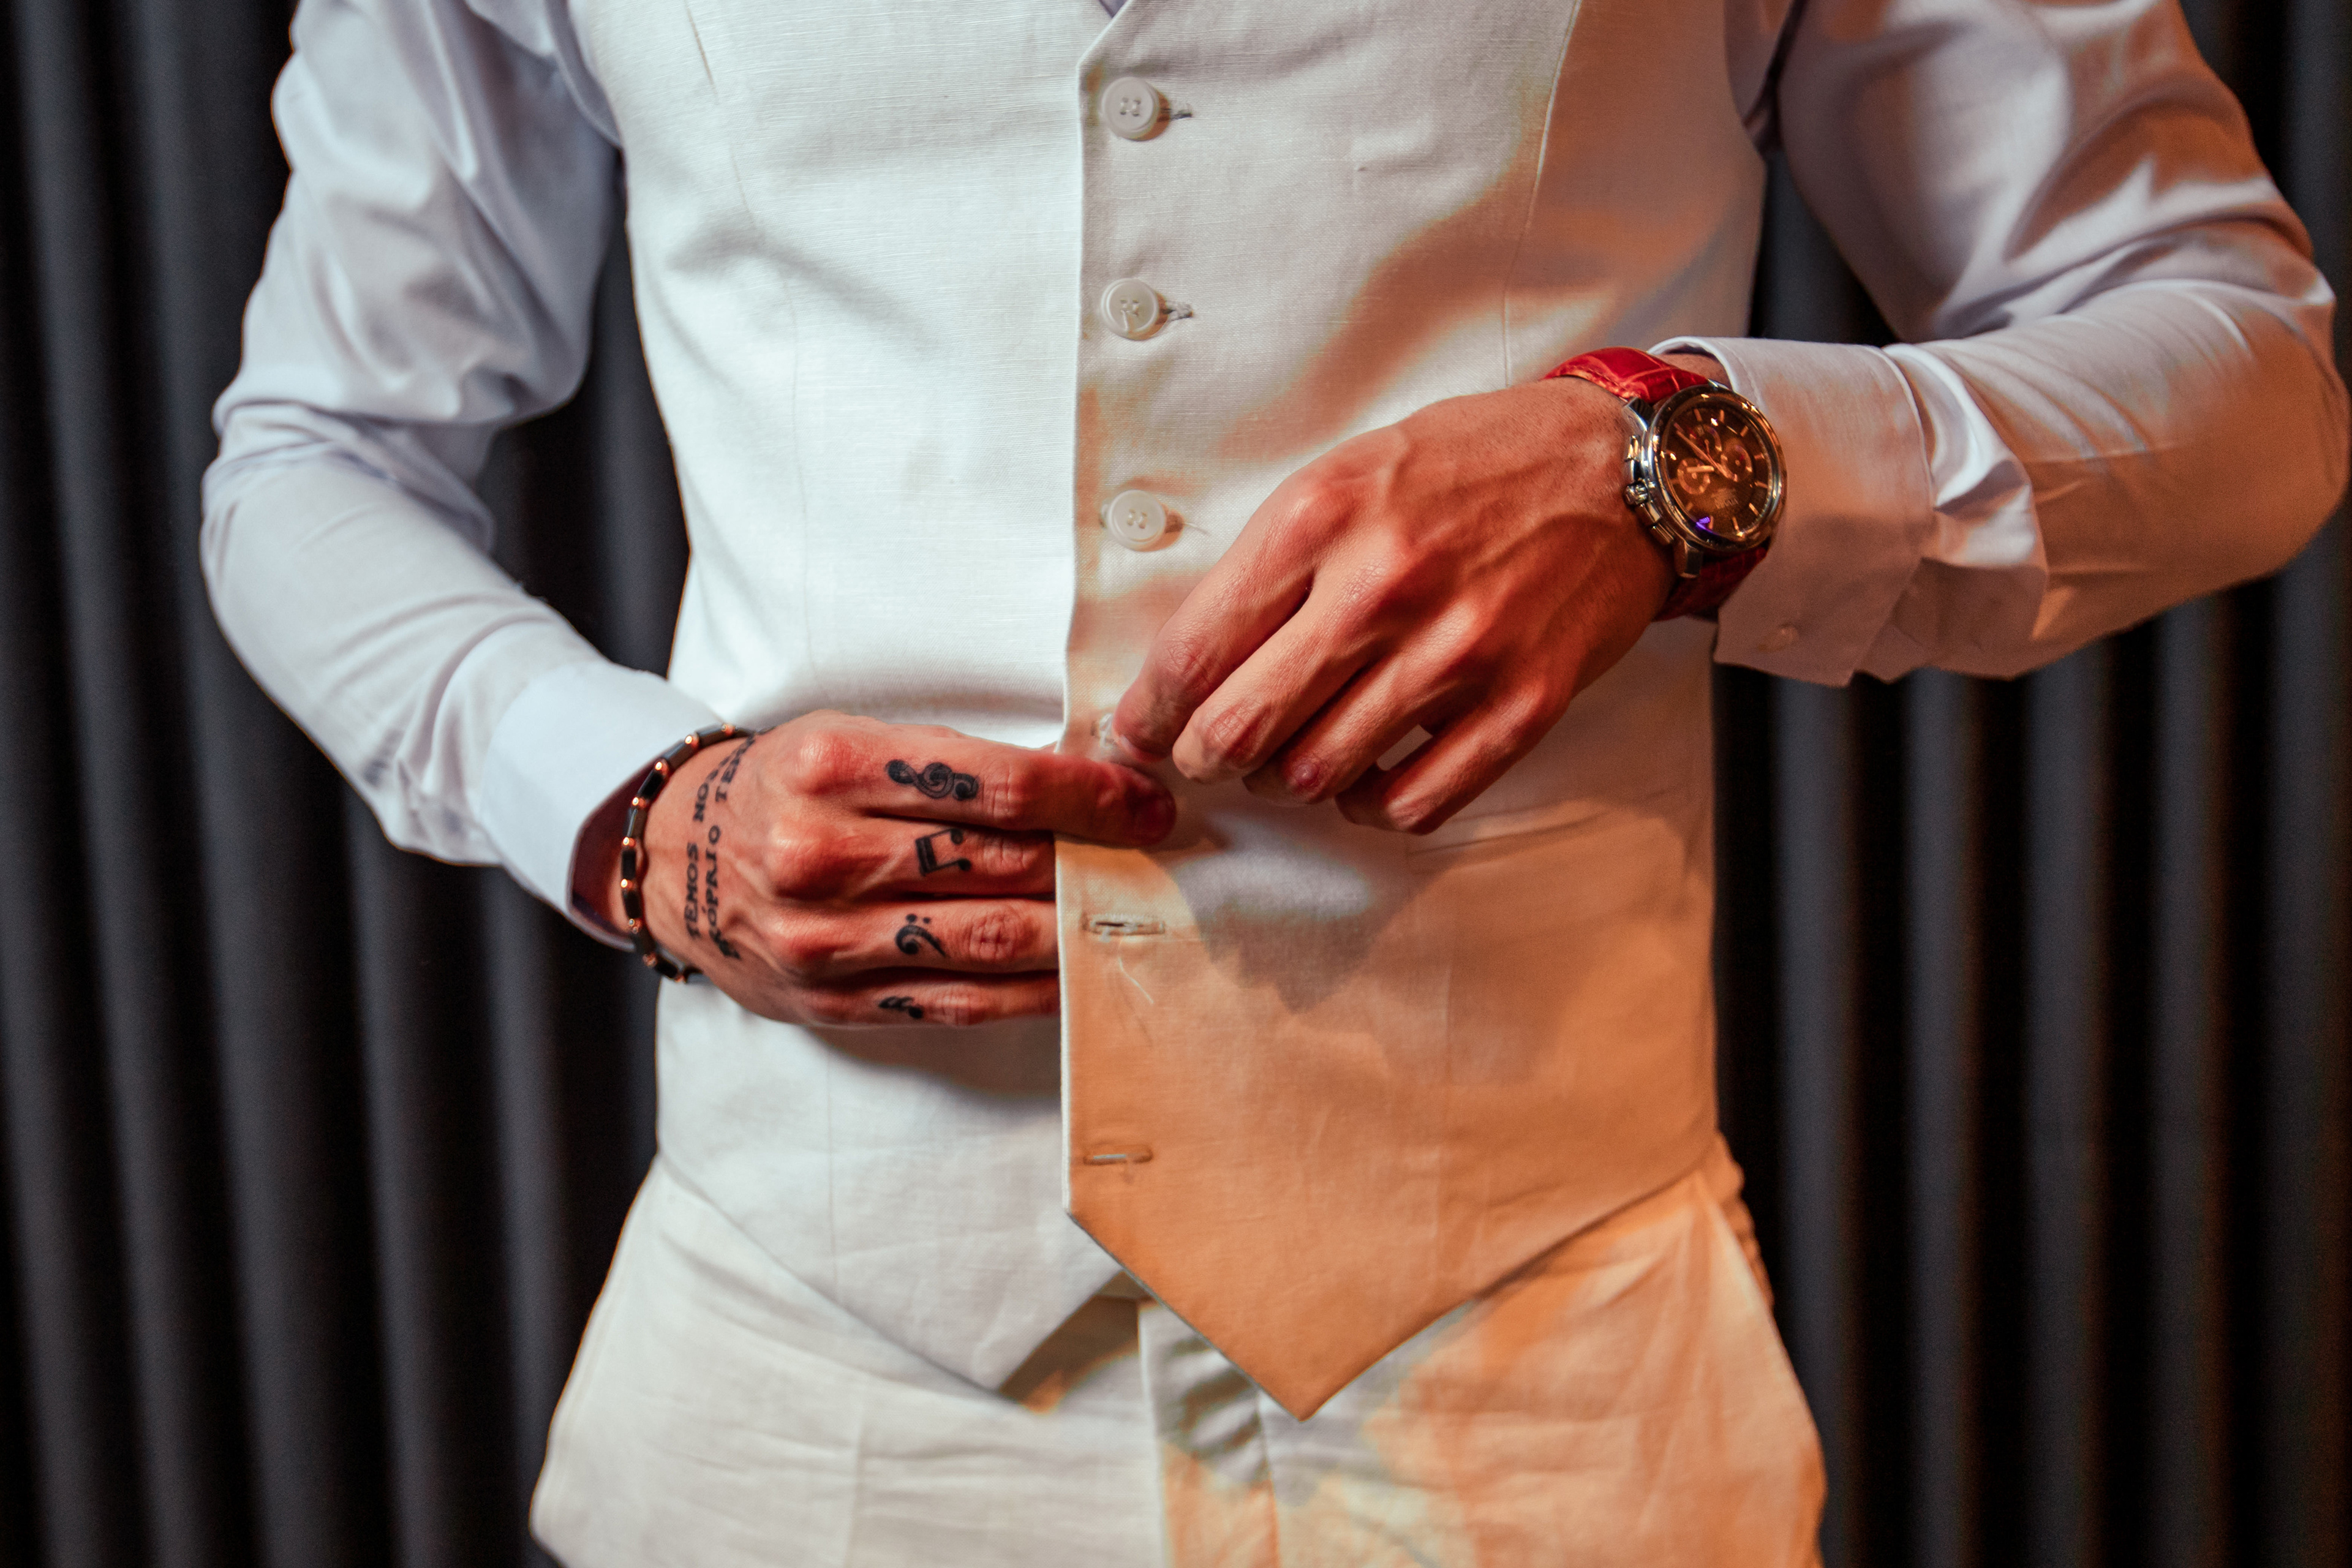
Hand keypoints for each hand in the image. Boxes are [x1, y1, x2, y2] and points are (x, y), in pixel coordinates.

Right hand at [587, 713, 1174, 1025]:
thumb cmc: (790, 785)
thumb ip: (952, 762)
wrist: (677, 857)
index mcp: (834, 767)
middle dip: (1095, 861)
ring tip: (1132, 913)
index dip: (1088, 796)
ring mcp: (824, 938)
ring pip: (986, 940)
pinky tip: (1078, 976)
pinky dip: (1030, 992)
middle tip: (1159, 857)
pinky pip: (955, 1002)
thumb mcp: (854, 738)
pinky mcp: (831, 1000)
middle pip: (999, 864)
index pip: (993, 784)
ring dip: (1075, 930)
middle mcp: (822, 854)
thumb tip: (1087, 785)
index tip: (1148, 801)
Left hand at [1111, 364, 1708, 832]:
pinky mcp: (1521, 704)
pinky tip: (1368, 775)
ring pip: (1316, 777)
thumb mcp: (1348, 473)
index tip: (1139, 729)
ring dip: (1287, 781)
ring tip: (1293, 754)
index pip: (1193, 651)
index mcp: (1323, 516)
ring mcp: (1458, 652)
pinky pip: (1412, 804)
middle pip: (1240, 729)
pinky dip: (1371, 807)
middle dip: (1205, 757)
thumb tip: (1191, 664)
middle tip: (1208, 753)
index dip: (1147, 712)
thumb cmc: (1473, 469)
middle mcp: (1383, 586)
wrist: (1623, 471)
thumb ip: (1270, 562)